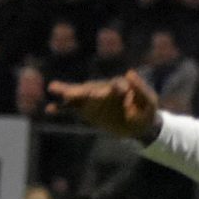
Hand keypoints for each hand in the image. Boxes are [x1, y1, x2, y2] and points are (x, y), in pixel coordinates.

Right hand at [47, 69, 161, 139]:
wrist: (139, 126)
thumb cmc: (145, 111)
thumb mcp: (149, 101)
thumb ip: (140, 88)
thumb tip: (130, 72)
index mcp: (118, 87)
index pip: (114, 85)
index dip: (114, 89)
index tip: (117, 92)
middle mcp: (102, 90)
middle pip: (90, 88)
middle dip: (81, 90)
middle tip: (70, 92)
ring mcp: (92, 101)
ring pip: (78, 96)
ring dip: (66, 93)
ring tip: (52, 87)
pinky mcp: (86, 111)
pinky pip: (71, 110)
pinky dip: (61, 109)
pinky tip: (49, 110)